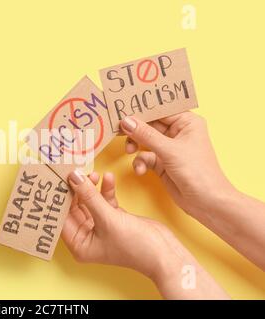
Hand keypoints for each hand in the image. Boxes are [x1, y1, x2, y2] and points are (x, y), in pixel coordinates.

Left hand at [62, 170, 229, 298]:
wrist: (164, 253)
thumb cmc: (135, 246)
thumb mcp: (108, 218)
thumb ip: (89, 196)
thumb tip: (73, 177)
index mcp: (79, 244)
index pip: (62, 218)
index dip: (59, 199)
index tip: (56, 179)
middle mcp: (87, 236)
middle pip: (74, 208)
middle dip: (75, 190)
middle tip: (73, 172)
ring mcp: (101, 227)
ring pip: (89, 202)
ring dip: (91, 188)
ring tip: (92, 174)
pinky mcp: (114, 219)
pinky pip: (104, 201)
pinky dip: (105, 191)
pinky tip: (107, 178)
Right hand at [120, 112, 234, 218]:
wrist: (207, 202)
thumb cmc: (198, 172)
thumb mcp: (169, 150)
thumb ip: (145, 134)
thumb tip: (126, 121)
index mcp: (187, 122)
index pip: (160, 109)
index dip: (142, 109)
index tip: (123, 108)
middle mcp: (178, 132)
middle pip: (149, 124)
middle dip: (135, 129)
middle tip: (118, 129)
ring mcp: (169, 148)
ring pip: (144, 140)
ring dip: (135, 145)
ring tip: (129, 151)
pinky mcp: (162, 163)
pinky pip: (145, 156)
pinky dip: (140, 162)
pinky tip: (141, 170)